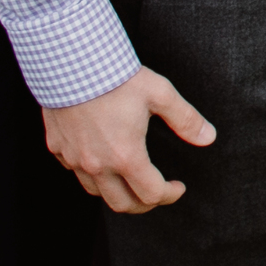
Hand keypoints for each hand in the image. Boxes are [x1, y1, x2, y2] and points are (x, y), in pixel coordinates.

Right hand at [41, 67, 214, 213]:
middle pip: (122, 204)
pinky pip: (75, 171)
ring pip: (96, 192)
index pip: (151, 194)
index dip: (170, 195)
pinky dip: (91, 173)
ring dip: (117, 191)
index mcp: (126, 156)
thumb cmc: (117, 77)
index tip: (178, 187)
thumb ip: (186, 119)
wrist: (71, 61)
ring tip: (132, 178)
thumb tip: (209, 137)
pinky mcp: (57, 148)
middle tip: (157, 192)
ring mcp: (73, 159)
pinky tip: (102, 158)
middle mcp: (97, 165)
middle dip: (145, 204)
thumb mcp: (160, 94)